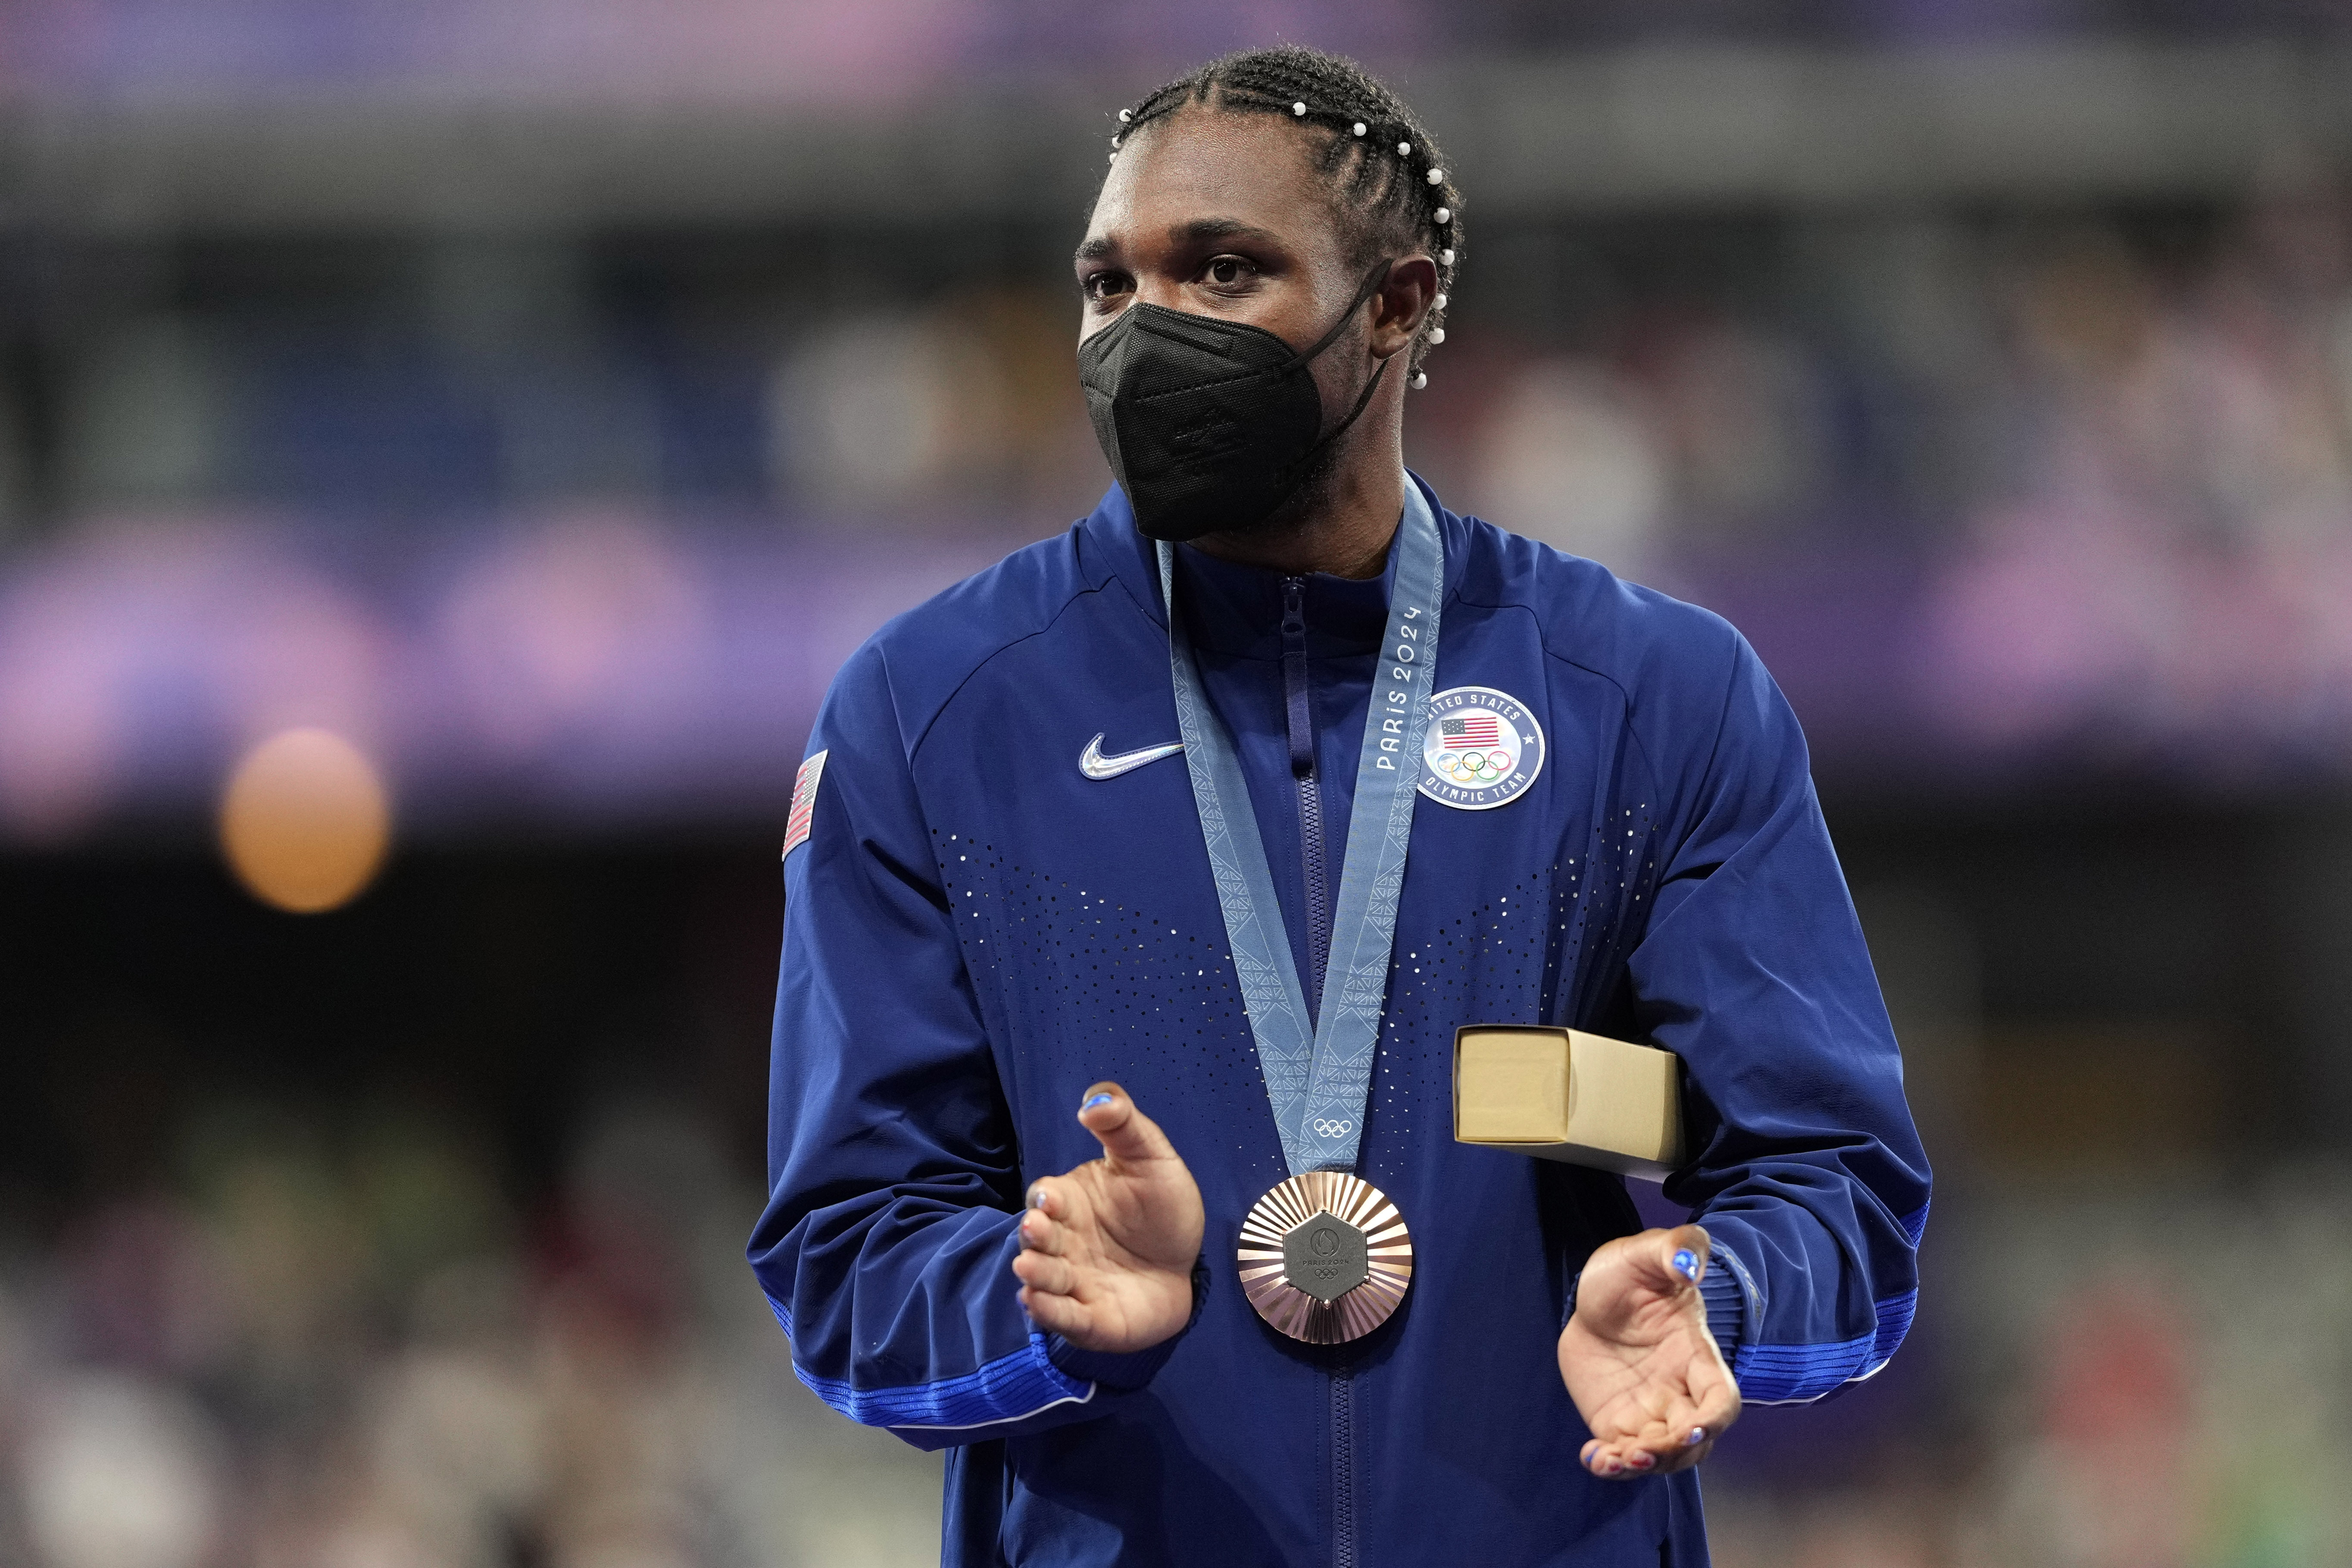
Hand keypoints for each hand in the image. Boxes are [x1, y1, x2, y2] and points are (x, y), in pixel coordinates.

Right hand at [1012, 1083, 1205, 1352]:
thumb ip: (1123, 1124)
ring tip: (1030, 1270)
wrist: (1188, 1263)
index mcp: (1071, 1203)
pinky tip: (1038, 1302)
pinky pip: (1065, 1318)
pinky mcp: (1090, 1319)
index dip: (1046, 1198)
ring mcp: (1073, 1282)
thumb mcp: (1151, 1157)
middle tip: (1036, 1230)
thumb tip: (1095, 1100)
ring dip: (1035, 1274)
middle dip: (1034, 1235)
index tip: (1052, 1197)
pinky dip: (1050, 1312)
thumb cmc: (1161, 1208)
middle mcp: (1063, 1243)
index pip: (1046, 1198)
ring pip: (1044, 1279)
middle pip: (1037, 1239)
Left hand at [1559, 1224, 1740, 1478]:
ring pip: (1660, 1455)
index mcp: (1696, 1356)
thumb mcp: (1645, 1251)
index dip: (1713, 1420)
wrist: (1592, 1297)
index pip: (1721, 1400)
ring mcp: (1648, 1411)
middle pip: (1693, 1441)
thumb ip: (1674, 1249)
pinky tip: (1592, 1458)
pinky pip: (1620, 1453)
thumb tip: (1689, 1265)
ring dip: (1641, 1465)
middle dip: (1672, 1453)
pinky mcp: (1617, 1421)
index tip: (1690, 1428)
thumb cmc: (1629, 1273)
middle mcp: (1678, 1392)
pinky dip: (1609, 1464)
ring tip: (1611, 1459)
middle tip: (1640, 1450)